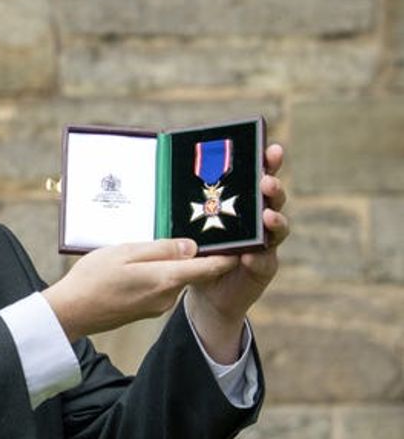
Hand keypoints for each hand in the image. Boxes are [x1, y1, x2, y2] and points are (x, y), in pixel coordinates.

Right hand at [43, 238, 236, 342]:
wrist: (71, 312)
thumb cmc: (92, 279)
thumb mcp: (124, 253)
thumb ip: (161, 248)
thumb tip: (192, 246)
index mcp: (165, 279)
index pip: (209, 266)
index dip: (228, 253)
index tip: (243, 237)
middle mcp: (167, 296)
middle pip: (193, 270)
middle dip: (197, 251)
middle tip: (198, 223)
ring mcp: (157, 305)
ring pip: (175, 277)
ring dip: (172, 261)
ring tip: (159, 240)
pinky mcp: (147, 309)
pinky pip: (161, 285)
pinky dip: (158, 273)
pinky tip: (138, 264)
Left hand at [186, 143, 289, 360]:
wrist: (207, 290)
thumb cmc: (199, 250)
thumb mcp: (189, 226)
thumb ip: (184, 206)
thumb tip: (161, 177)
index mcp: (242, 202)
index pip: (258, 177)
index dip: (268, 162)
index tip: (271, 148)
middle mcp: (259, 219)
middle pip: (273, 197)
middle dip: (273, 186)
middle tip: (266, 181)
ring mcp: (266, 243)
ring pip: (277, 227)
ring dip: (274, 219)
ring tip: (266, 215)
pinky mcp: (264, 266)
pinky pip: (265, 260)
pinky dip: (259, 257)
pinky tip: (251, 255)